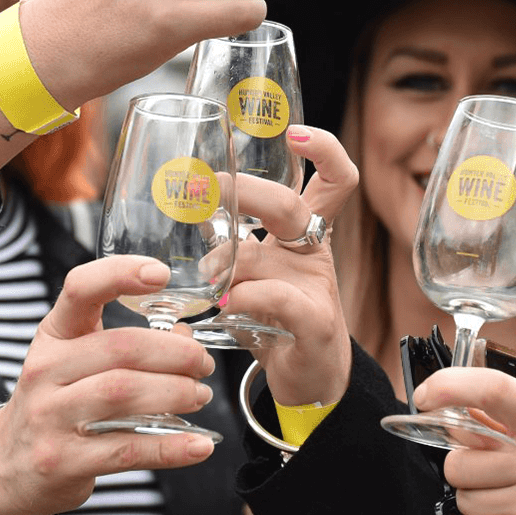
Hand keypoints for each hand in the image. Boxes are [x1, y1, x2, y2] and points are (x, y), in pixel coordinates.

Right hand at [0, 255, 217, 514]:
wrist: (9, 467)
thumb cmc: (54, 404)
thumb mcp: (75, 363)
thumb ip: (126, 346)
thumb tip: (185, 338)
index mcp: (53, 336)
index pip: (81, 289)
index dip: (121, 274)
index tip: (161, 273)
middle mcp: (46, 370)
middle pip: (120, 348)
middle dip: (175, 354)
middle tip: (203, 364)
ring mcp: (50, 417)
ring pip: (124, 394)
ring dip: (176, 393)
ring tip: (200, 396)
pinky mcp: (63, 460)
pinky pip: (128, 449)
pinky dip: (172, 447)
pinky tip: (200, 445)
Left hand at [227, 126, 359, 406]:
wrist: (309, 382)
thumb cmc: (274, 320)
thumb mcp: (252, 274)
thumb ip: (227, 244)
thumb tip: (182, 211)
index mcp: (305, 234)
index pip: (333, 180)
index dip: (324, 150)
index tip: (294, 132)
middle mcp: (314, 253)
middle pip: (291, 204)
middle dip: (246, 190)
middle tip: (208, 191)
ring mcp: (318, 287)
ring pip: (267, 252)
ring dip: (225, 260)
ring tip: (205, 279)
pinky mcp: (316, 323)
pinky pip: (279, 297)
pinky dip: (245, 297)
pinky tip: (226, 305)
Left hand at [415, 366, 515, 514]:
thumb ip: (513, 420)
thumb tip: (454, 409)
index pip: (493, 390)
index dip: (449, 387)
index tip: (426, 396)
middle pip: (460, 460)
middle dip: (466, 469)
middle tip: (496, 476)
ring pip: (463, 497)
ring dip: (477, 501)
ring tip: (514, 502)